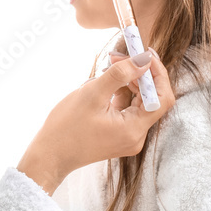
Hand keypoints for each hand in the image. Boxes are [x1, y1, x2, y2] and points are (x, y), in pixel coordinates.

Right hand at [17, 49, 173, 193]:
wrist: (49, 155)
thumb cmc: (66, 128)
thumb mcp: (92, 94)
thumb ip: (120, 74)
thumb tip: (144, 59)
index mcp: (134, 129)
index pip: (161, 98)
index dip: (157, 74)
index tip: (144, 55)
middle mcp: (136, 136)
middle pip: (151, 99)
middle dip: (138, 74)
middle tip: (119, 57)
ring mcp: (128, 137)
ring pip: (138, 102)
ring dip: (128, 82)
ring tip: (108, 70)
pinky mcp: (119, 135)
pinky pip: (127, 109)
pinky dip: (120, 93)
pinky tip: (104, 85)